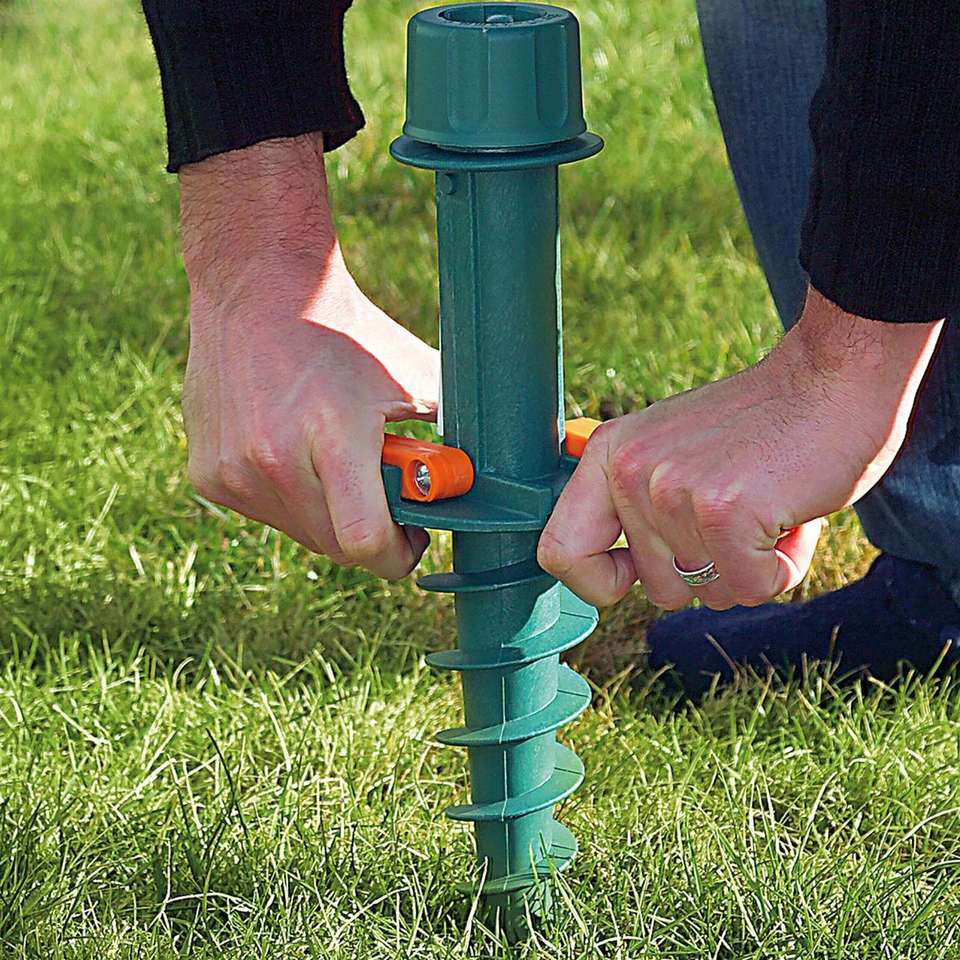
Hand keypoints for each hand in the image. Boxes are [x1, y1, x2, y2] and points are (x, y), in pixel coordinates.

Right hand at [179, 134, 438, 578]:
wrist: (258, 286)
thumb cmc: (350, 332)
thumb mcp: (414, 378)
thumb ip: (447, 439)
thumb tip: (480, 490)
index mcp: (334, 436)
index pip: (365, 543)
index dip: (398, 554)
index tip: (412, 536)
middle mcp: (274, 461)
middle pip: (336, 546)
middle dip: (369, 531)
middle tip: (383, 495)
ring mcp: (232, 471)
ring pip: (301, 533)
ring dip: (328, 513)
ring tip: (336, 459)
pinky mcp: (206, 472)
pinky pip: (265, 512)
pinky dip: (291, 496)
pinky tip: (294, 448)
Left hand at [538, 288, 942, 609]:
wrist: (831, 378)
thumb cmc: (759, 425)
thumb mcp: (670, 450)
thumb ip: (637, 505)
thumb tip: (616, 575)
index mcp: (609, 457)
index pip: (558, 552)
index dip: (598, 582)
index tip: (635, 576)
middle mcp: (630, 473)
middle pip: (657, 590)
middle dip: (710, 571)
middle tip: (742, 515)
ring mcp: (673, 491)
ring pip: (710, 592)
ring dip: (751, 565)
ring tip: (767, 505)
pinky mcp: (723, 510)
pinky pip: (752, 587)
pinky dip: (784, 566)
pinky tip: (792, 517)